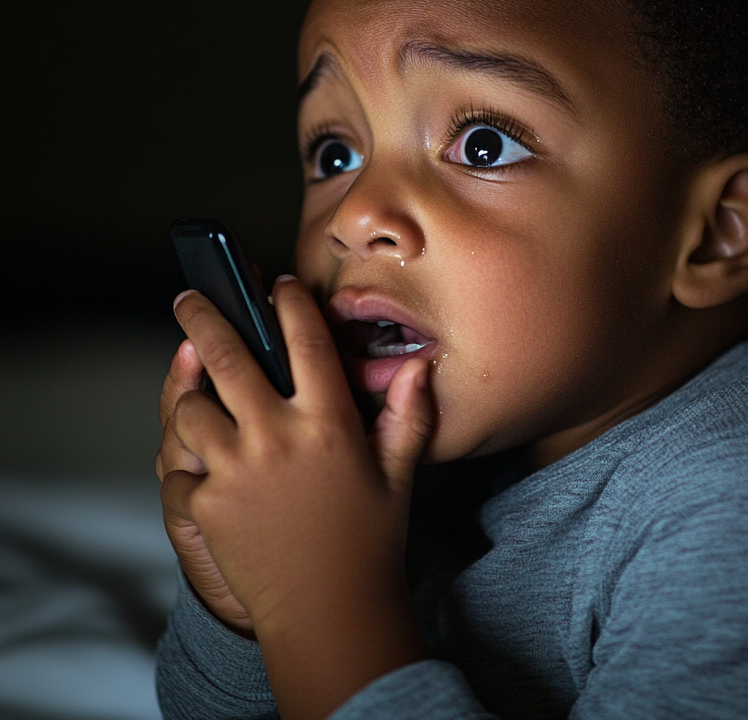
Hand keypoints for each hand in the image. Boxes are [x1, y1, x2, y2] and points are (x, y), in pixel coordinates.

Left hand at [160, 276, 434, 719]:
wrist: (330, 613)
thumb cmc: (368, 542)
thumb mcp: (399, 474)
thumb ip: (408, 415)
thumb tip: (418, 367)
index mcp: (328, 422)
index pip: (306, 339)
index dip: (291, 301)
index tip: (281, 284)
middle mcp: (278, 436)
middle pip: (227, 355)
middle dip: (204, 315)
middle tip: (191, 295)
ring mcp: (236, 469)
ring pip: (189, 408)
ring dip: (187, 392)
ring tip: (192, 384)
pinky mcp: (206, 504)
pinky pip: (178, 465)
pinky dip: (183, 458)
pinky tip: (195, 454)